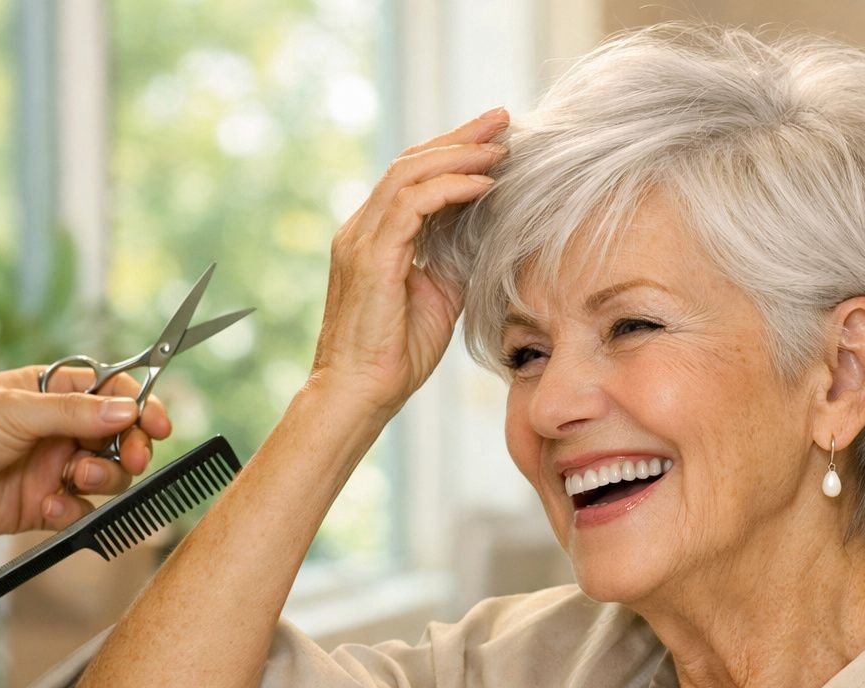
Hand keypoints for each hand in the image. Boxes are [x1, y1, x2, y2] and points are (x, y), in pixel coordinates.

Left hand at [0, 365, 172, 540]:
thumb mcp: (15, 410)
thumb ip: (75, 413)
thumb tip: (128, 411)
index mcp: (52, 394)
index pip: (113, 395)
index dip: (141, 408)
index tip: (158, 425)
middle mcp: (59, 429)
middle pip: (121, 437)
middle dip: (131, 449)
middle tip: (132, 459)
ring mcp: (54, 467)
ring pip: (108, 475)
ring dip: (101, 479)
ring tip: (74, 480)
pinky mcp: (47, 504)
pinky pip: (83, 509)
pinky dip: (73, 510)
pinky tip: (47, 505)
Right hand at [311, 107, 507, 416]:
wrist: (361, 392)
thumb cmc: (396, 354)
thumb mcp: (439, 297)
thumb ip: (455, 259)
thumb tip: (489, 233)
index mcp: (375, 236)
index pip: (413, 176)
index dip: (454, 151)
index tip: (496, 137)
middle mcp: (362, 229)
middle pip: (411, 162)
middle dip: (460, 137)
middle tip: (503, 119)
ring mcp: (361, 239)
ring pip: (408, 174)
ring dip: (460, 155)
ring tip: (500, 145)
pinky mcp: (371, 257)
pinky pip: (411, 206)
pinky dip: (450, 189)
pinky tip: (483, 184)